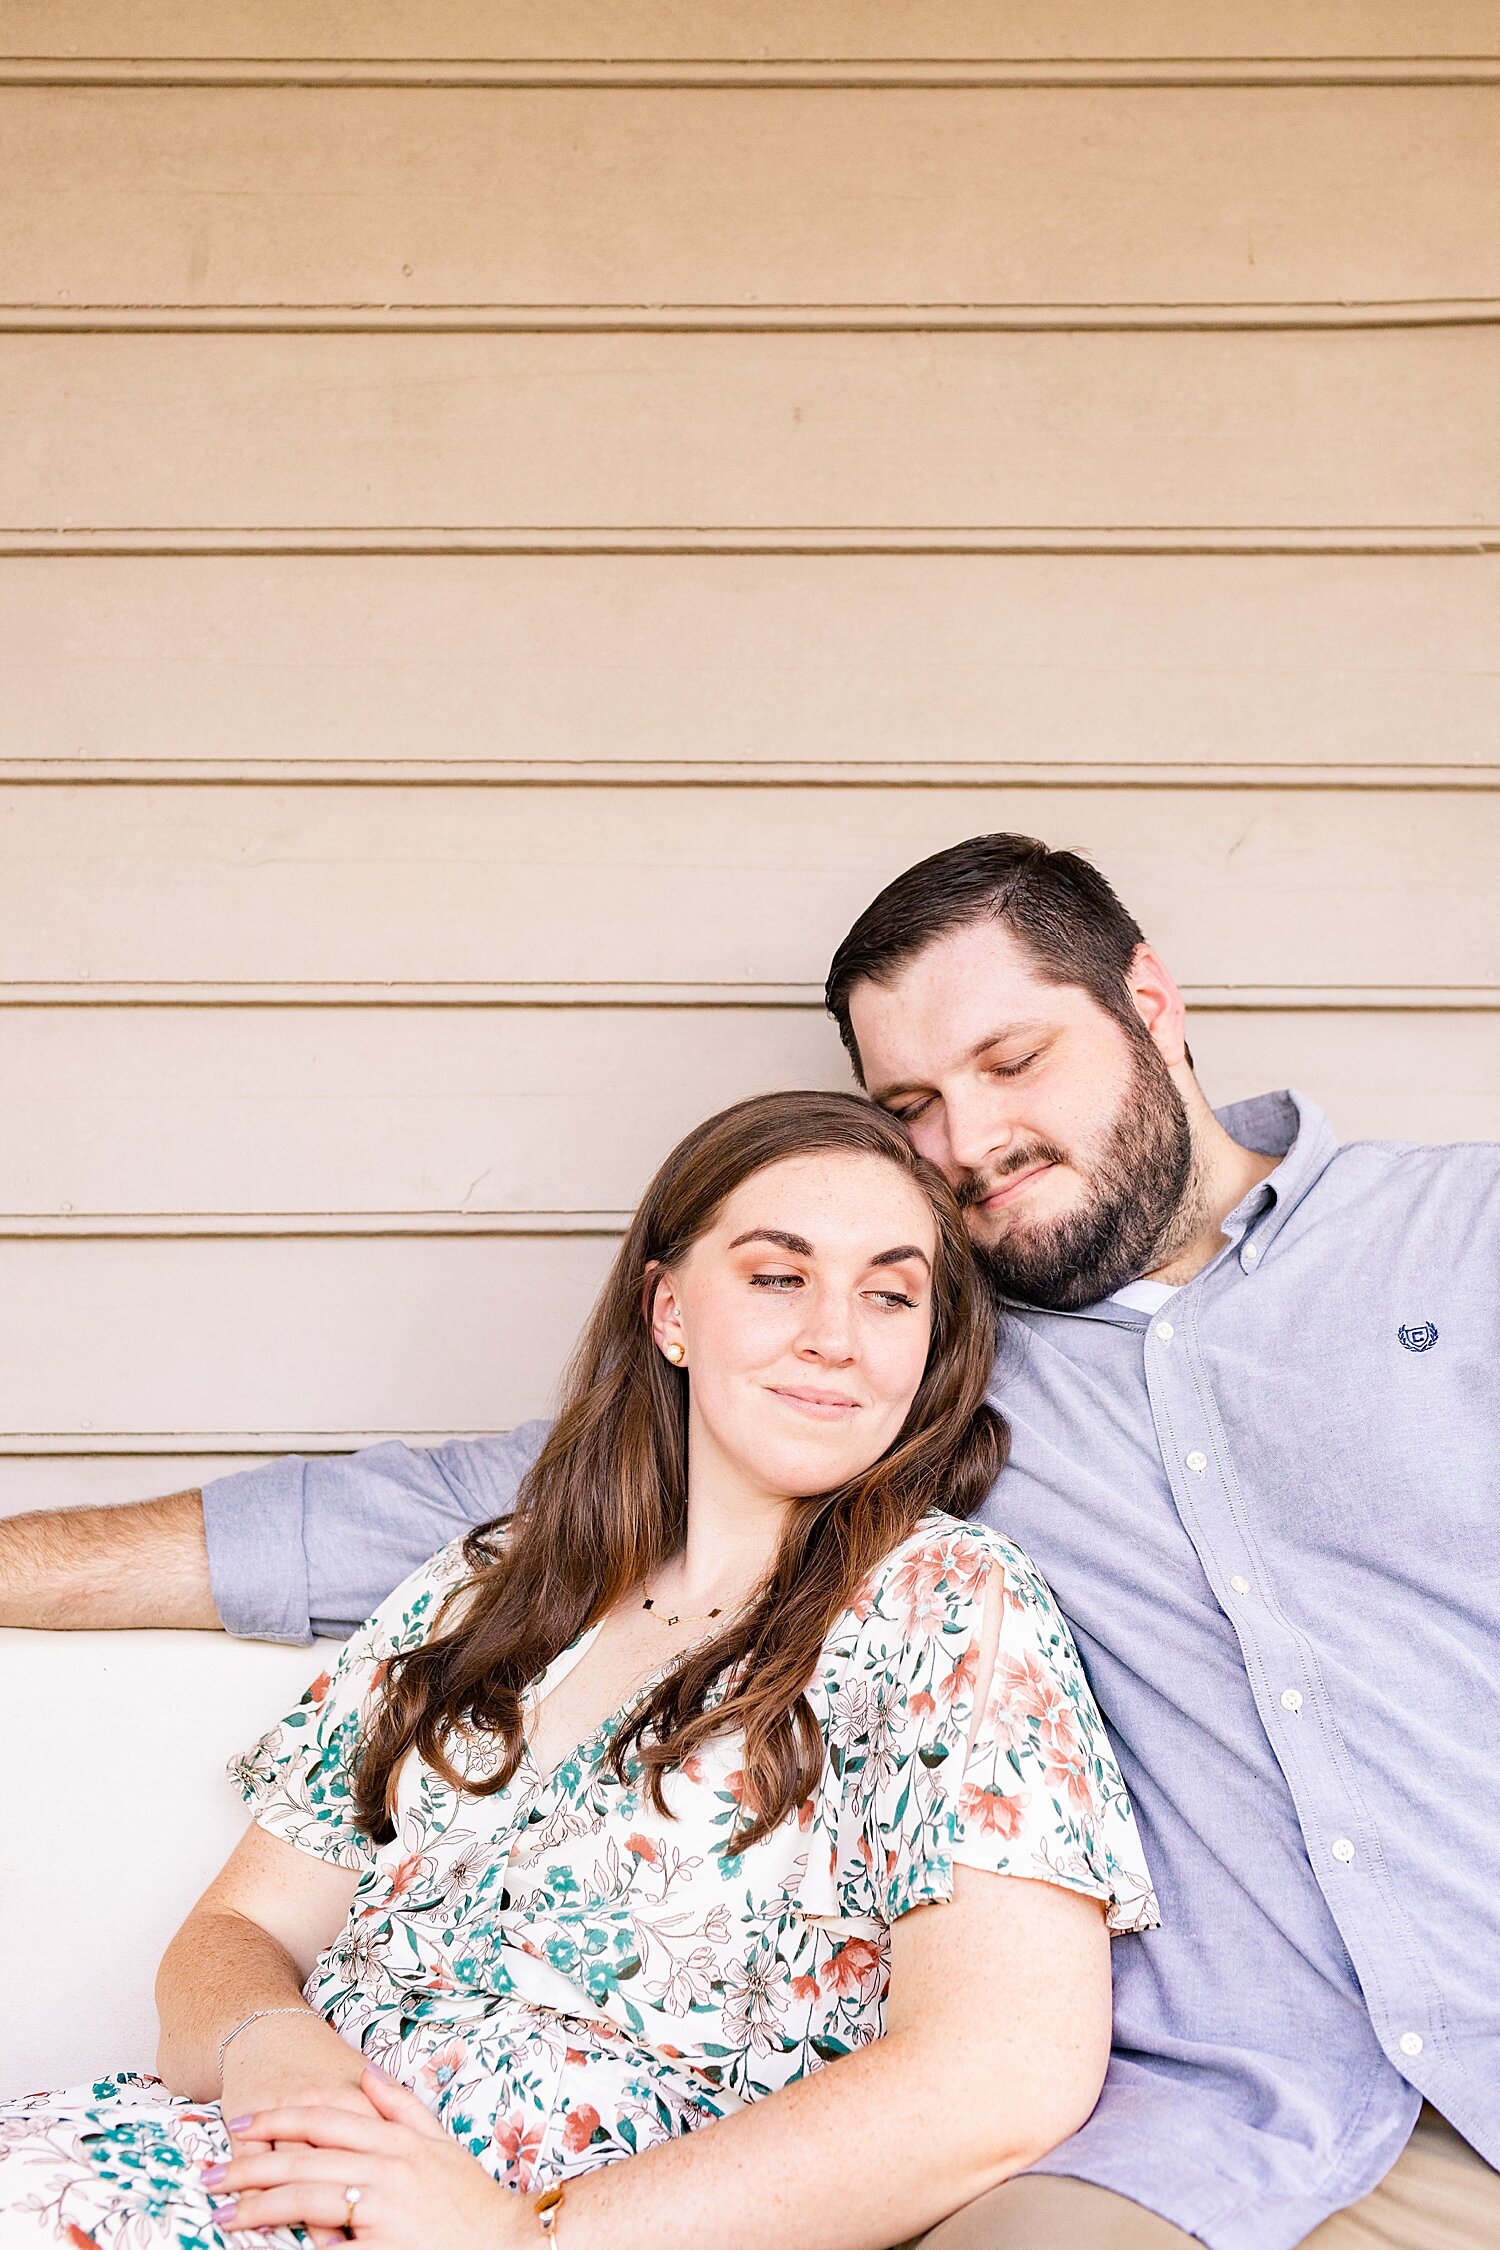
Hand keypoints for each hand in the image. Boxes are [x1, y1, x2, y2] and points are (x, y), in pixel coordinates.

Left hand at [211, 2068, 531, 2248]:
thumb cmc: (471, 2201)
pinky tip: (261, 2247)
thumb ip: (402, 2107)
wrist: (510, 2243)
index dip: (279, 2116)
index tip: (241, 2122)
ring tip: (221, 2213)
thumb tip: (366, 2073)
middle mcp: (388, 2164)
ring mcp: (384, 2204)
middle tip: (210, 2172)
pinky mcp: (381, 2243)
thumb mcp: (440, 2144)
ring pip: (306, 2193)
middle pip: (305, 2153)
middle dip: (251, 2161)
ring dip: (256, 2203)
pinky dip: (292, 2241)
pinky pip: (326, 2240)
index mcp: (397, 2139)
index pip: (326, 2115)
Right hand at [216, 2013, 381, 2246]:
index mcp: (354, 2095)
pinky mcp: (244, 2121)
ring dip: (290, 2206)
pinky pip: (249, 2162)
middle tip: (344, 2243)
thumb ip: (393, 2108)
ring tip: (293, 2239)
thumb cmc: (322, 2060)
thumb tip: (423, 2149)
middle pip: (329, 2162)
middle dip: (335, 2209)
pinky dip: (250, 2192)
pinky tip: (248, 2214)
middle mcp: (318, 2103)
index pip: (370, 2149)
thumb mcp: (363, 2078)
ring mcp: (279, 2112)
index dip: (377, 2189)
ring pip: (287, 2165)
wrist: (269, 2029)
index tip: (390, 2226)